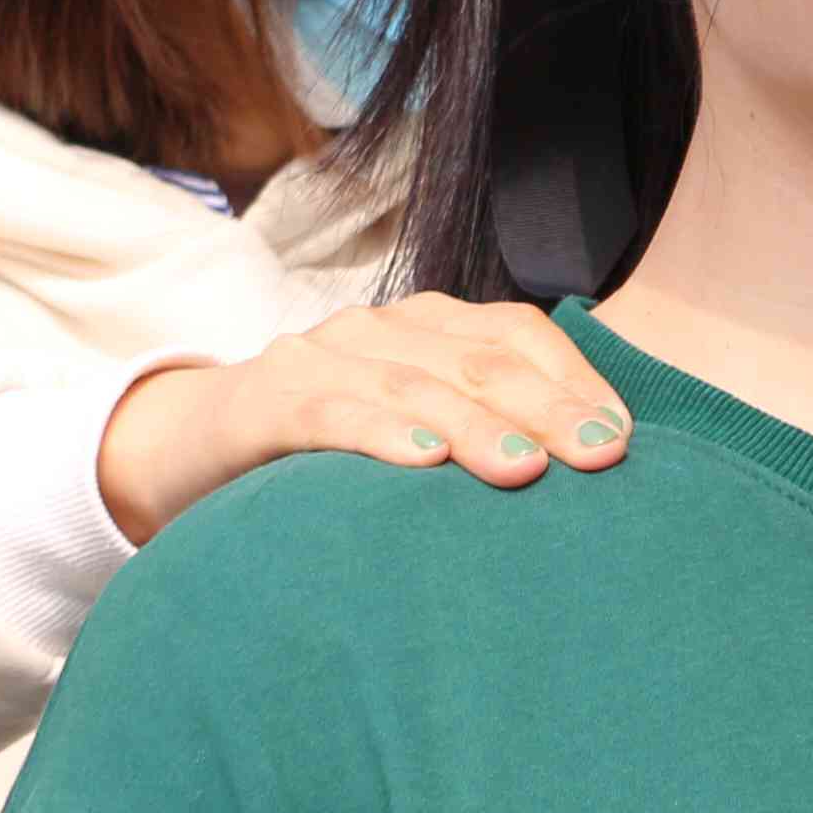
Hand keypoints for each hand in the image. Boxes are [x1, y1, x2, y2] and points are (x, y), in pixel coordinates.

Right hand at [98, 291, 633, 544]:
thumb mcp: (410, 441)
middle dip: (549, 410)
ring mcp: (319, 356)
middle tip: (602, 458)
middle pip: (481, 362)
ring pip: (415, 384)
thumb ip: (480, 444)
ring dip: (477, 427)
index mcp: (427, 329)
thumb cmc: (326, 458)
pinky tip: (421, 462)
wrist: (186, 452)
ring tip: (527, 471)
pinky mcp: (265, 399)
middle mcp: (381, 330)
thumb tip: (590, 483)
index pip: (519, 337)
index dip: (575, 382)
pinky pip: (330, 412)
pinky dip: (378, 434)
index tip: (626, 441)